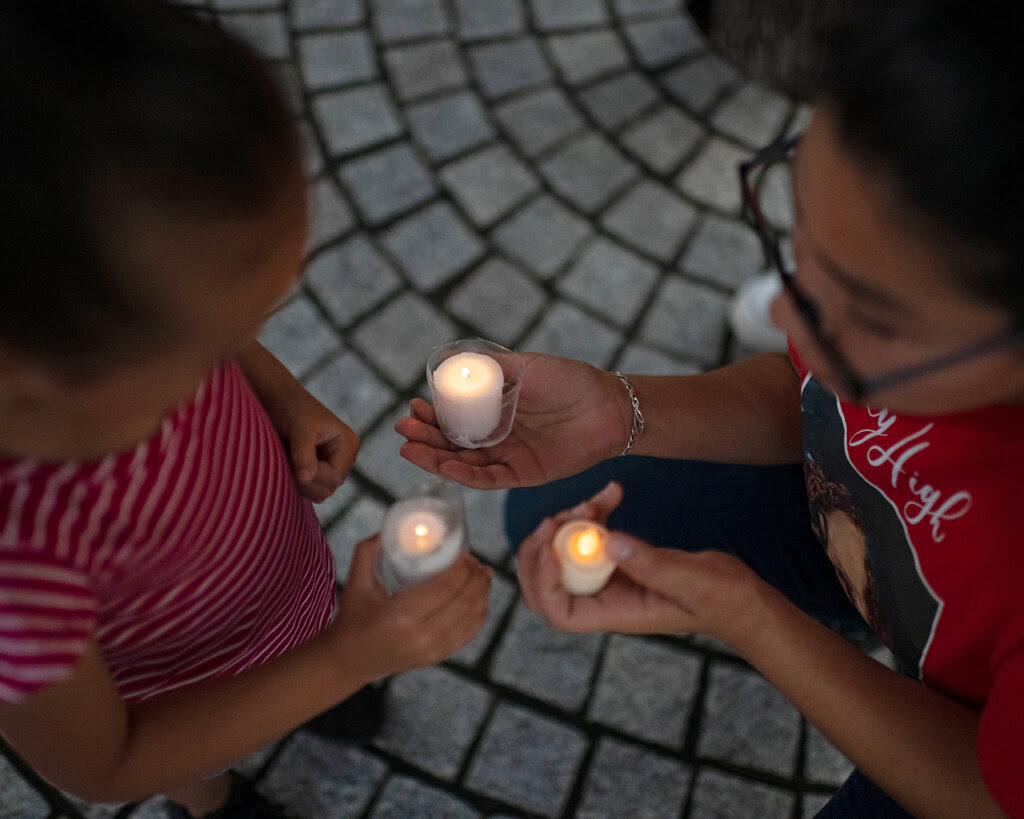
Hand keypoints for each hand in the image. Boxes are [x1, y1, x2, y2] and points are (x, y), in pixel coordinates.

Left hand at [237, 342, 359, 501]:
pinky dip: (296, 482)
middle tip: (285, 460)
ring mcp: (331, 465)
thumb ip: (303, 455)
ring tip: (286, 460)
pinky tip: (286, 464)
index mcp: (348, 445)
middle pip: (328, 488)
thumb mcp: (299, 429)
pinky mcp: (317, 469)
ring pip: (318, 492)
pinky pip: (309, 489)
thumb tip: (306, 479)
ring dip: (298, 482)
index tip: (291, 462)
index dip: (312, 476)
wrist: (275, 399)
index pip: (335, 478)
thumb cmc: (289, 408)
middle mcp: (344, 457)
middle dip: (305, 481)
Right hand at [328, 535, 492, 680]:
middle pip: (463, 602)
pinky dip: (479, 616)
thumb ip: (371, 549)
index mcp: (400, 615)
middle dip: (476, 578)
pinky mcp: (435, 659)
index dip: (462, 567)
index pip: (446, 587)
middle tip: (476, 561)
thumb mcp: (357, 580)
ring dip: (483, 594)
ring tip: (485, 575)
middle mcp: (419, 636)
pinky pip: (467, 636)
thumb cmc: (352, 617)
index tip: (465, 553)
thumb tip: (391, 525)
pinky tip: (482, 600)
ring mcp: (430, 651)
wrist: (348, 661)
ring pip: (470, 620)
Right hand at [395, 353, 628, 488]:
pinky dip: (465, 475)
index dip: (431, 414)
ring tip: (409, 448)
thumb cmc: (570, 381)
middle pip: (452, 441)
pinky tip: (445, 466)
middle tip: (402, 430)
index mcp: (495, 409)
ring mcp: (509, 456)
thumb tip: (452, 361)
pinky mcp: (523, 475)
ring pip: (464, 462)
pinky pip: (489, 479)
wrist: (609, 407)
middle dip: (425, 436)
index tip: (412, 407)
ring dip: (436, 457)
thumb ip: (491, 367)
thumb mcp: (525, 367)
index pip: (454, 416)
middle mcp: (497, 435)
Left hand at [516, 483, 766, 646]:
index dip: (543, 580)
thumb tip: (607, 543)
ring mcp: (608, 578)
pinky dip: (594, 512)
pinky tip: (613, 493)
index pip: (558, 610)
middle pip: (546, 582)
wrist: (740, 595)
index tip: (555, 544)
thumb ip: (650, 565)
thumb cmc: (721, 598)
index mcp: (615, 615)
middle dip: (542, 547)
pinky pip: (589, 535)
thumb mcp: (691, 581)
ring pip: (562, 552)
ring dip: (569, 523)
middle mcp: (604, 599)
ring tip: (596, 501)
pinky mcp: (617, 557)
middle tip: (558, 517)